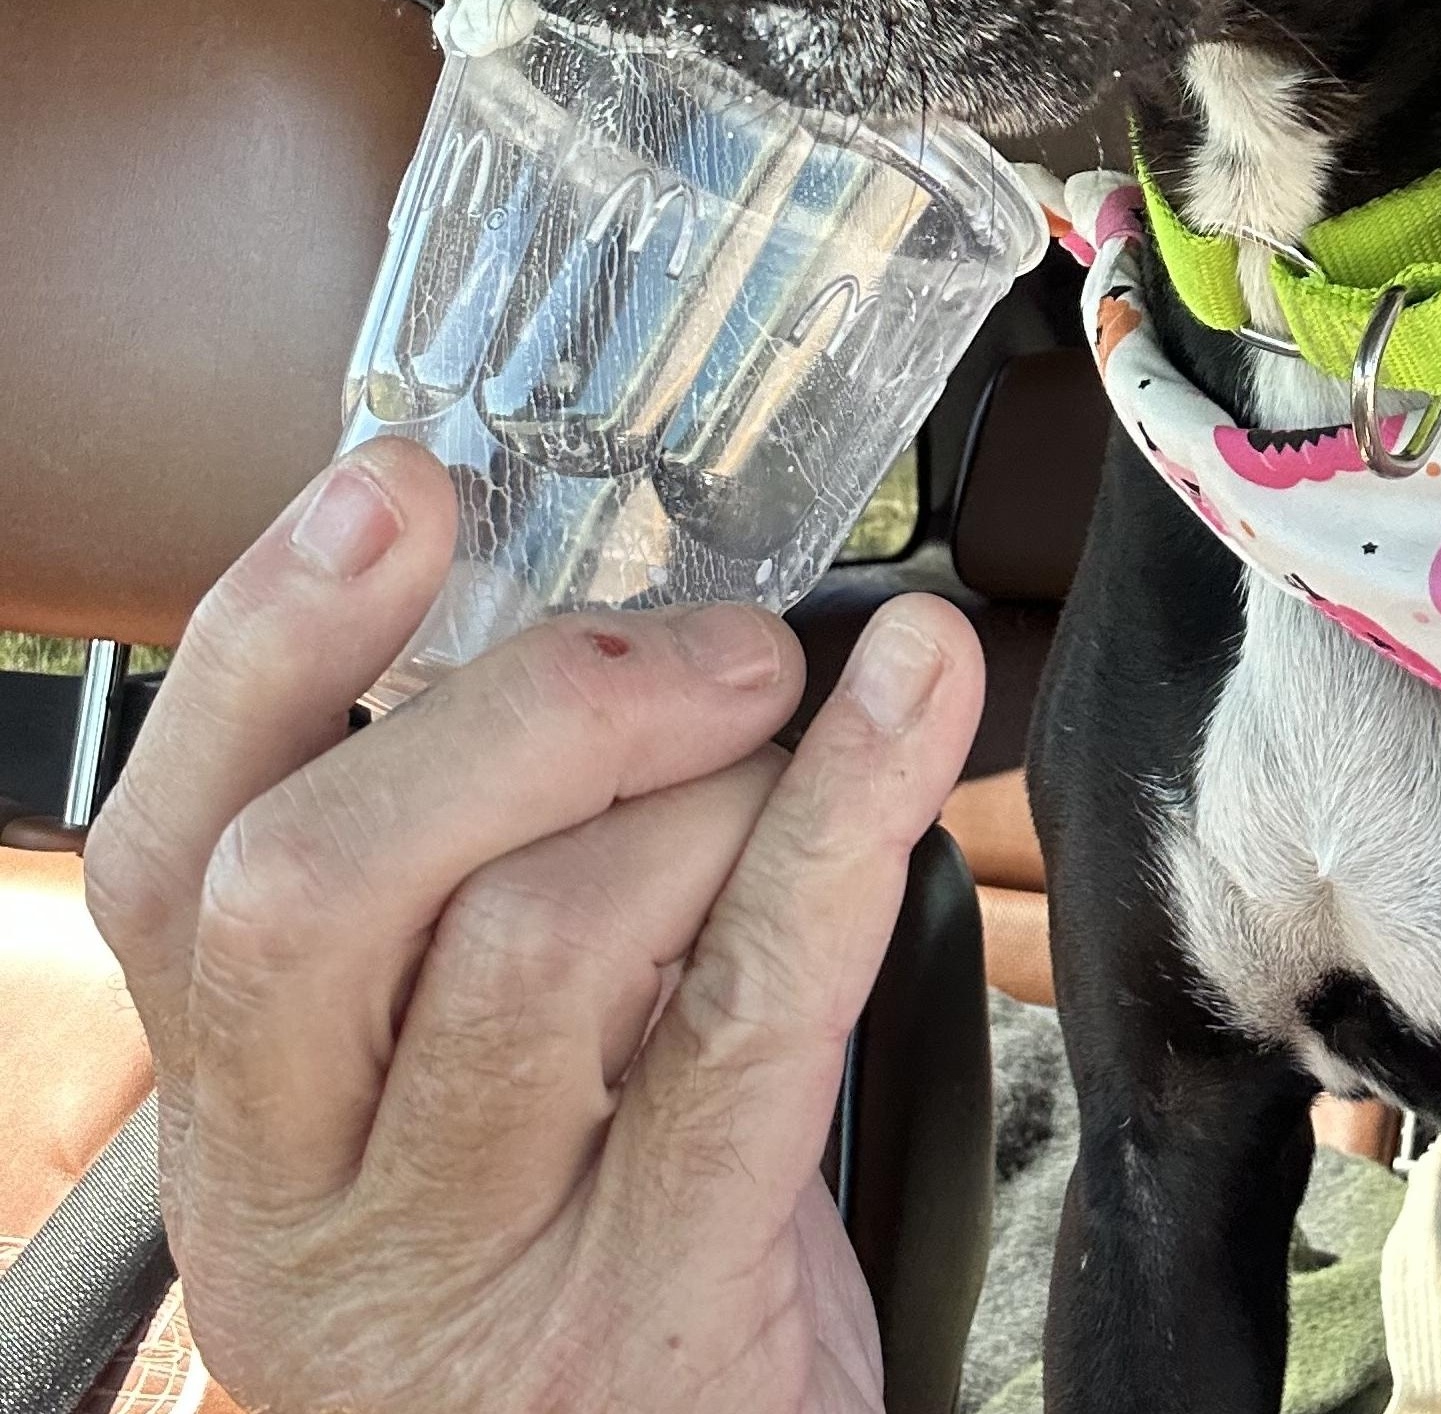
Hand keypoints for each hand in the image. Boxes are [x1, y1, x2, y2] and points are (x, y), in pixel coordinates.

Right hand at [83, 439, 984, 1413]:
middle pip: (322, 880)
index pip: (175, 853)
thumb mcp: (460, 1091)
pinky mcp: (657, 1298)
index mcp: (247, 1103)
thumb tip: (616, 622)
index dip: (268, 646)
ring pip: (538, 940)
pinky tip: (916, 704)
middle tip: (711, 647)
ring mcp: (471, 1260)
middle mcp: (307, 1191)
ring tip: (796, 754)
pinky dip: (835, 829)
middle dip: (534, 704)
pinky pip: (744, 1027)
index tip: (400, 491)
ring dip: (706, 789)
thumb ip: (470, 889)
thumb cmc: (578, 1246)